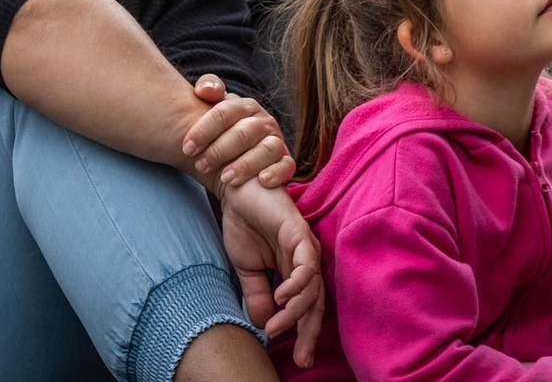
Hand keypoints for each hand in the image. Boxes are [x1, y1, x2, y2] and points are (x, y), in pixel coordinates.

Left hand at [182, 73, 292, 189]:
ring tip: (225, 178)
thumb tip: (205, 90)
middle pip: (243, 133)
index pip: (224, 112)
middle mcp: (263, 121)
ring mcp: (276, 141)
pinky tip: (262, 181)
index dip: (204, 130)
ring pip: (266, 149)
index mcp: (244, 106)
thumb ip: (208, 89)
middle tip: (200, 165)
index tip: (187, 148)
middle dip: (218, 151)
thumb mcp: (214, 108)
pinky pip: (286, 165)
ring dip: (244, 165)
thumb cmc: (223, 131)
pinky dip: (276, 172)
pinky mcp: (285, 161)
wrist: (242, 153)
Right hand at [219, 180, 324, 365]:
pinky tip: (281, 296)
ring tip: (275, 327)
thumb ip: (257, 295)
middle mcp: (306, 259)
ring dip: (295, 311)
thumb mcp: (247, 269)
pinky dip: (297, 283)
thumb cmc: (244, 225)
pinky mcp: (298, 231)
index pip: (308, 307)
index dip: (304, 333)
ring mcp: (305, 245)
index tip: (299, 360)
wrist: (234, 192)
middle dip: (310, 332)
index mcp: (295, 269)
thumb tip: (263, 324)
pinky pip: (306, 262)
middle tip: (302, 358)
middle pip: (317, 302)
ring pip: (312, 287)